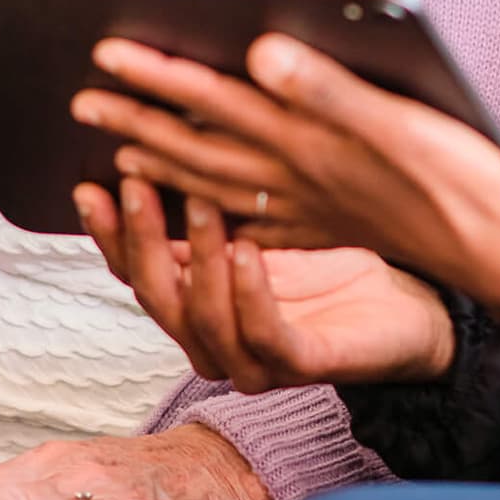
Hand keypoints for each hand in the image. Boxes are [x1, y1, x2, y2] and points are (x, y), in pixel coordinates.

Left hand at [72, 34, 499, 315]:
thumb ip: (329, 89)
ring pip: (214, 185)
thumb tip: (262, 51)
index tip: (108, 52)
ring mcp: (307, 208)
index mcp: (308, 146)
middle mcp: (296, 180)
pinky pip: (246, 218)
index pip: (216, 101)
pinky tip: (194, 202)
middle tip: (83, 100)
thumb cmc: (463, 185)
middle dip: (139, 120)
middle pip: (199, 147)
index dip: (162, 74)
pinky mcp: (326, 224)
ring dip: (162, 164)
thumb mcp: (404, 126)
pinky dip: (209, 204)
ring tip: (116, 151)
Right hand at [78, 179, 456, 391]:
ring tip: (200, 202)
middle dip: (140, 239)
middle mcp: (215, 341)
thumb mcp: (260, 215)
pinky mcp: (304, 365)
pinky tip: (247, 250)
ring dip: (197, 258)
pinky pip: (265, 336)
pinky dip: (250, 293)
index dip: (109, 233)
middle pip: (156, 297)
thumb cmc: (331, 260)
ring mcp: (256, 361)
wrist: (409, 305)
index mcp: (197, 304)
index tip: (90, 187)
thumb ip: (208, 194)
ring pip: (203, 319)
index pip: (135, 274)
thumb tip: (157, 133)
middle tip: (135, 182)